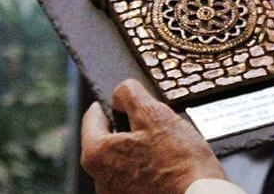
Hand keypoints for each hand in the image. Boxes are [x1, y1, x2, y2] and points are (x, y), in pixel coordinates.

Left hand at [81, 79, 226, 193]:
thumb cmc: (180, 162)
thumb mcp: (154, 114)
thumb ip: (130, 95)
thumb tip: (120, 93)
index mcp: (96, 155)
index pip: (94, 116)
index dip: (116, 103)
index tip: (132, 100)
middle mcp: (99, 180)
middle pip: (111, 140)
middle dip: (132, 129)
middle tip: (158, 127)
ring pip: (125, 159)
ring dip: (141, 150)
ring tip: (168, 150)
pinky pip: (135, 178)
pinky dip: (149, 169)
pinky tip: (168, 168)